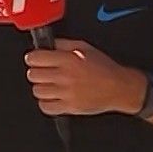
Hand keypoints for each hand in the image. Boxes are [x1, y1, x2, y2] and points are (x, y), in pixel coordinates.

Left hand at [24, 38, 142, 115]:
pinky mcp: (70, 107)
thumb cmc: (105, 68)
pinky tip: (51, 97)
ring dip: (40, 87)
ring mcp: (67, 93)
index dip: (32, 58)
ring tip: (48, 84)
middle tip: (41, 71)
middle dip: (35, 72)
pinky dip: (45, 103)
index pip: (36, 58)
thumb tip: (48, 44)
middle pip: (34, 75)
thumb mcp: (85, 47)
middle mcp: (66, 77)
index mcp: (69, 60)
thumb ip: (64, 44)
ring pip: (37, 91)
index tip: (34, 59)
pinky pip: (46, 107)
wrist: (120, 87)